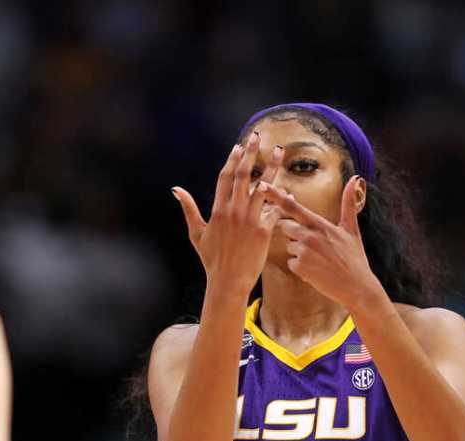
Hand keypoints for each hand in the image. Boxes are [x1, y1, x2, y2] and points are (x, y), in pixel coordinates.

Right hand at [172, 132, 283, 292]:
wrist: (228, 281)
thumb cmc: (211, 259)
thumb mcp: (196, 232)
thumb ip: (188, 208)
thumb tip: (175, 189)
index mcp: (218, 210)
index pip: (225, 177)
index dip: (232, 160)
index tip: (238, 146)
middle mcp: (234, 211)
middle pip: (243, 175)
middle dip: (250, 153)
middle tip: (256, 136)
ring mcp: (249, 220)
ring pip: (263, 187)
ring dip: (272, 167)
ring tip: (279, 152)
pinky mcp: (263, 231)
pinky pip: (275, 209)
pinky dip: (282, 198)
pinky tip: (288, 189)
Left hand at [262, 176, 385, 310]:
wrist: (356, 286)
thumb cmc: (354, 258)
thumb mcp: (352, 229)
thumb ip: (348, 204)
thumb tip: (356, 178)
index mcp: (320, 224)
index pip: (293, 206)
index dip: (275, 195)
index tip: (261, 185)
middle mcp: (310, 235)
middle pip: (285, 227)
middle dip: (293, 234)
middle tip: (314, 244)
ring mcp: (304, 252)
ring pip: (289, 246)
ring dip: (299, 252)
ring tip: (319, 260)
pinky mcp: (300, 268)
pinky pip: (291, 263)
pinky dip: (301, 267)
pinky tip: (316, 271)